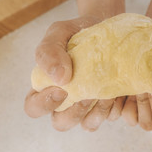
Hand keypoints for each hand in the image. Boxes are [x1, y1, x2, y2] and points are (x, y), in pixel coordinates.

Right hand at [24, 16, 124, 131]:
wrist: (109, 26)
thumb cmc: (79, 30)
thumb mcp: (59, 32)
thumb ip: (49, 51)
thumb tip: (59, 78)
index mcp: (46, 86)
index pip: (33, 108)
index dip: (44, 104)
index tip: (62, 89)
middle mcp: (65, 101)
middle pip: (61, 123)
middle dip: (75, 111)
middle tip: (88, 93)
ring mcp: (88, 106)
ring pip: (87, 124)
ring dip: (97, 111)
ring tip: (107, 91)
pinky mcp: (108, 105)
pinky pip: (109, 117)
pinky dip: (114, 107)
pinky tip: (118, 91)